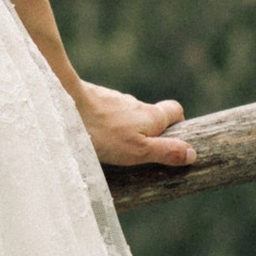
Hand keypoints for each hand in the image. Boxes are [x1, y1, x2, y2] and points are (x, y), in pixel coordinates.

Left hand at [75, 82, 194, 172]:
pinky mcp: (93, 100)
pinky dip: (104, 126)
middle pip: (149, 115)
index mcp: (151, 115)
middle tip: (139, 154)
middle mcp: (134, 104)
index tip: (172, 140)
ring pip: (125, 115)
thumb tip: (192, 154)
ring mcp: (113, 100)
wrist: (63, 104)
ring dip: (123, 130)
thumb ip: (166, 152)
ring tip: (111, 150)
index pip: (175, 110)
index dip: (178, 123)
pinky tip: (92, 138)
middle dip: (148, 132)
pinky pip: (105, 115)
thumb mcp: (139, 150)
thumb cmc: (103, 132)